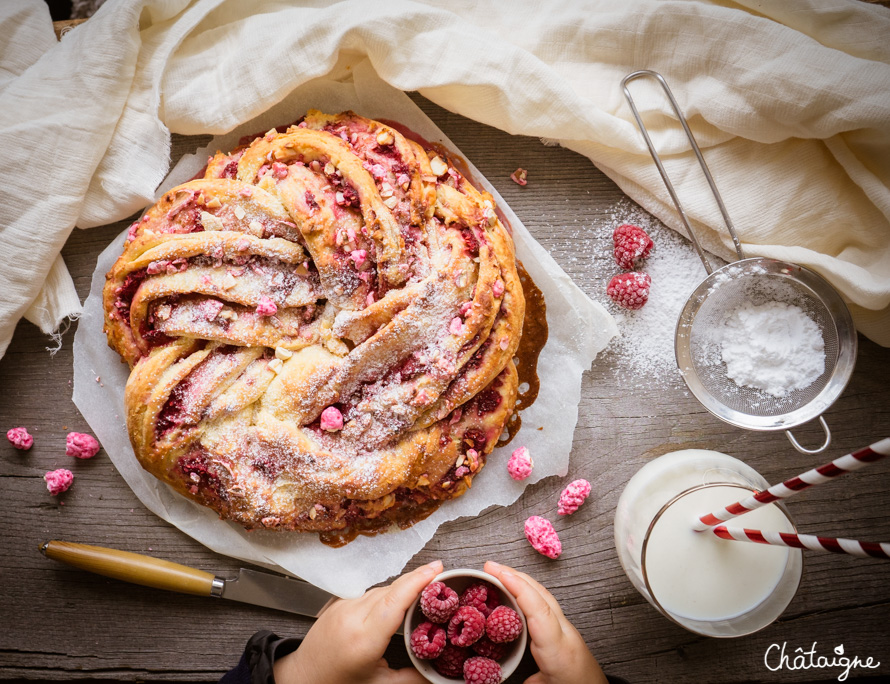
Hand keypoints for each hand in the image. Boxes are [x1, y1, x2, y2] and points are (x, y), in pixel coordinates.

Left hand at [273, 560, 441, 683]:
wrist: (302, 678)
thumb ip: (413, 678)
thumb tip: (439, 676)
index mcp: (364, 640)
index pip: (395, 600)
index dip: (418, 581)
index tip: (437, 569)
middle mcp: (351, 617)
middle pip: (392, 590)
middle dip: (417, 581)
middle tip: (441, 577)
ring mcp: (342, 607)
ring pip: (381, 589)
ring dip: (402, 589)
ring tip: (423, 590)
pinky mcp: (337, 603)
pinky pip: (368, 593)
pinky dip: (385, 595)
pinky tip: (395, 601)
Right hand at [484, 561, 607, 683]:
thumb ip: (523, 680)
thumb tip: (496, 678)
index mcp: (558, 650)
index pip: (540, 611)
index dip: (519, 588)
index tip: (497, 573)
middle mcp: (564, 633)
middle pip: (542, 595)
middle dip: (515, 575)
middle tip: (489, 566)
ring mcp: (567, 629)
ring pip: (545, 596)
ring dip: (522, 580)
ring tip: (499, 572)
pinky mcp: (566, 631)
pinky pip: (546, 604)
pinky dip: (529, 592)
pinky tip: (518, 591)